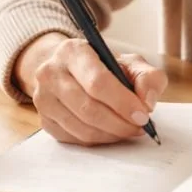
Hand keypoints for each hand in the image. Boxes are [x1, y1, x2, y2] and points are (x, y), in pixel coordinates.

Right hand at [18, 33, 167, 145]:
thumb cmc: (104, 67)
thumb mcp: (130, 63)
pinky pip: (75, 139)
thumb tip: (148, 103)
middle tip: (140, 127)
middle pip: (88, 108)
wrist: (70, 71)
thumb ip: (148, 78)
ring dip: (111, 134)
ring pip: (81, 128)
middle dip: (120, 123)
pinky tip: (112, 132)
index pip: (97, 81)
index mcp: (72, 51)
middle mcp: (51, 73)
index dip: (123, 102)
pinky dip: (99, 140)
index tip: (143, 115)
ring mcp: (43, 98)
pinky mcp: (44, 120)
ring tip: (129, 130)